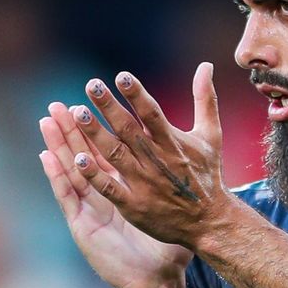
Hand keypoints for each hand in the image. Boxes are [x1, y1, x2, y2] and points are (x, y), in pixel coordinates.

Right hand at [38, 103, 190, 287]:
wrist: (155, 282)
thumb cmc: (167, 252)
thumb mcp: (175, 213)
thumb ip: (179, 187)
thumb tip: (195, 164)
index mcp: (124, 191)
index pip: (107, 154)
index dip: (97, 129)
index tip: (90, 102)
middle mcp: (103, 197)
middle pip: (83, 156)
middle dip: (71, 130)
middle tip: (59, 103)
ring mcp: (90, 210)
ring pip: (71, 171)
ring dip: (58, 145)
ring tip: (47, 119)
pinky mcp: (82, 226)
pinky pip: (68, 196)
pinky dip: (57, 175)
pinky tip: (46, 155)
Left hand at [54, 63, 231, 250]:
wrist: (209, 222)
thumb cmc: (207, 175)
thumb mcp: (211, 135)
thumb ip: (205, 99)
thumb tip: (205, 66)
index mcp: (173, 142)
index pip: (152, 113)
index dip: (137, 94)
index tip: (121, 76)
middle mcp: (157, 160)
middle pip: (129, 130)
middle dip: (109, 107)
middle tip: (91, 86)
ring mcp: (144, 183)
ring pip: (115, 155)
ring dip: (95, 134)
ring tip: (77, 113)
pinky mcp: (134, 205)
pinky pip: (110, 188)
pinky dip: (94, 174)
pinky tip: (76, 159)